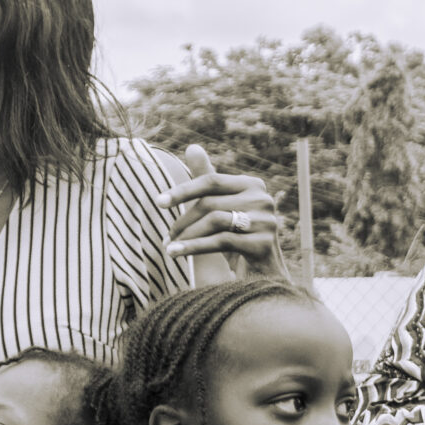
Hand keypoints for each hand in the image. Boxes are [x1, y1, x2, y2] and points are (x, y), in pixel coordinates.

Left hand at [161, 145, 281, 273]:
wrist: (262, 277)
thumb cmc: (238, 239)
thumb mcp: (221, 208)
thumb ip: (207, 179)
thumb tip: (192, 147)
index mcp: (253, 185)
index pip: (212, 181)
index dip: (183, 190)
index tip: (158, 202)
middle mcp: (263, 199)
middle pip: (211, 203)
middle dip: (183, 221)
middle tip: (166, 238)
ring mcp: (266, 221)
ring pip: (215, 221)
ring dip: (187, 236)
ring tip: (169, 248)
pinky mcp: (263, 244)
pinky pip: (221, 241)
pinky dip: (194, 247)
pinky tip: (177, 254)